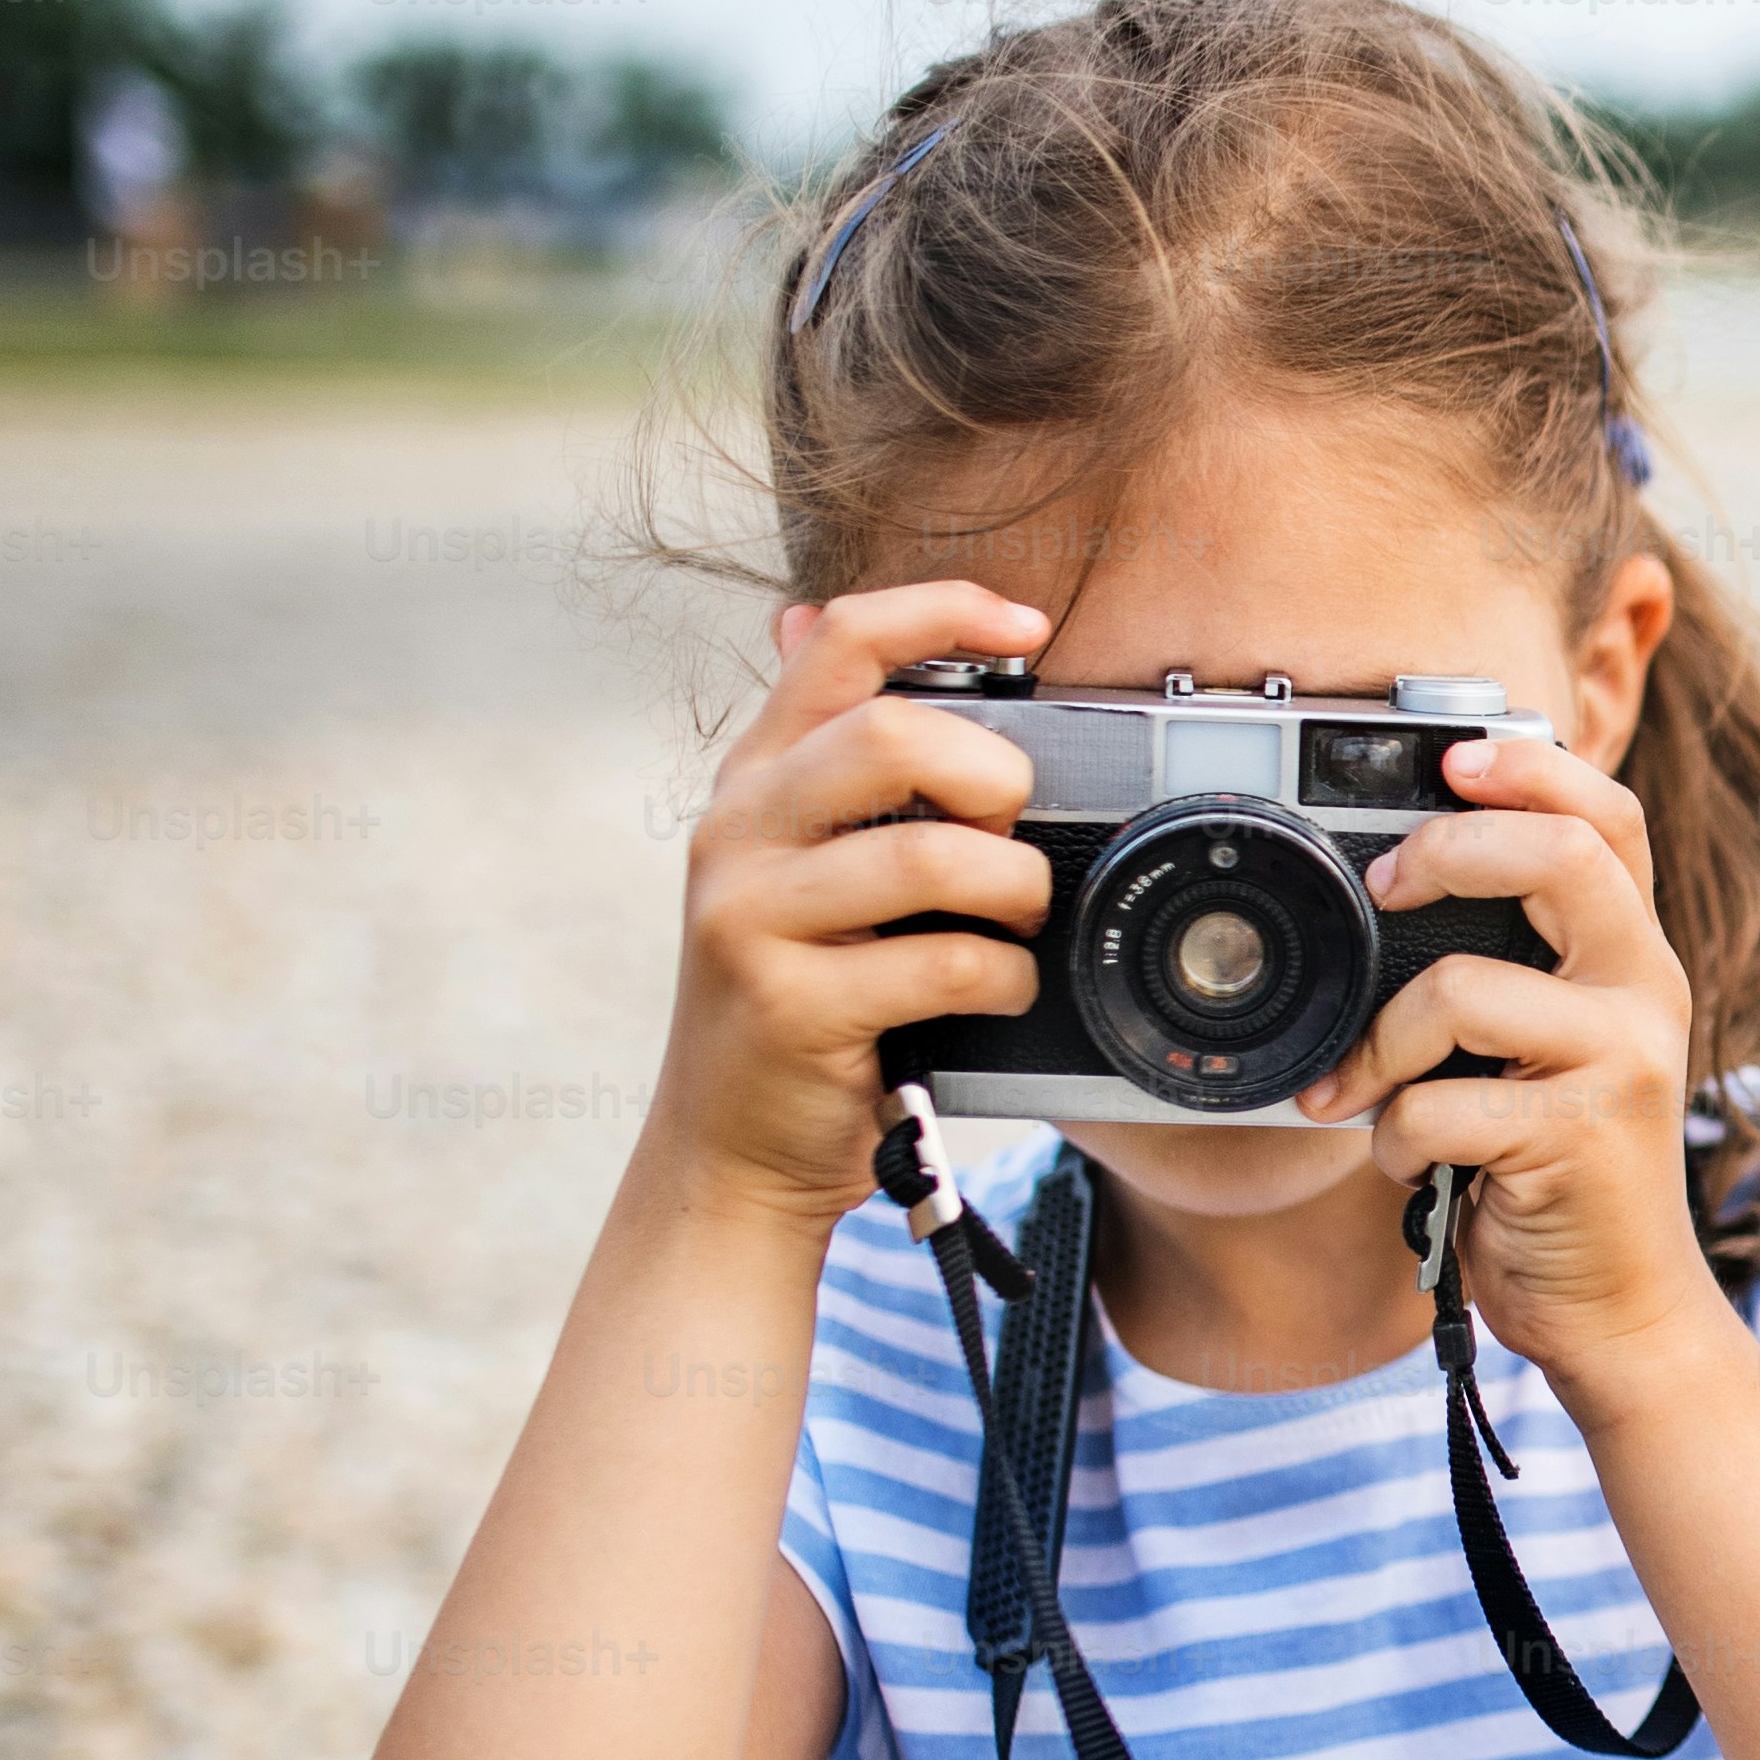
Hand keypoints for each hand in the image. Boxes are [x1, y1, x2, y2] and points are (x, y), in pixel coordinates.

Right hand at [657, 584, 1058, 1228]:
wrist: (729, 1148)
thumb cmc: (802, 998)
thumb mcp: (796, 863)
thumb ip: (824, 764)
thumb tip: (806, 620)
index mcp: (758, 780)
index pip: (840, 642)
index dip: (942, 612)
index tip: (1029, 627)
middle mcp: (740, 832)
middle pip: (894, 736)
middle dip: (993, 777)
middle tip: (1012, 832)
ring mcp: (752, 918)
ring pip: (930, 856)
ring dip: (1013, 889)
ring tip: (1019, 921)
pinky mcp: (789, 1003)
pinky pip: (944, 964)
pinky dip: (1004, 978)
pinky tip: (998, 991)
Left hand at [1297, 731, 1731, 1409]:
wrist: (1620, 1310)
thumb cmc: (1559, 1174)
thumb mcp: (1552, 1049)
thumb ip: (1515, 971)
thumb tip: (1392, 886)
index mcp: (1634, 957)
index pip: (1610, 816)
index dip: (1532, 767)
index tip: (1451, 759)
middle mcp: (1647, 992)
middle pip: (1559, 855)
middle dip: (1443, 853)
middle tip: (1381, 890)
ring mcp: (1621, 1062)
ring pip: (1463, 988)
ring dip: (1379, 1045)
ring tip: (1360, 1089)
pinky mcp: (1578, 1138)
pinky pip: (1436, 1105)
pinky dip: (1390, 1140)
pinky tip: (1405, 1164)